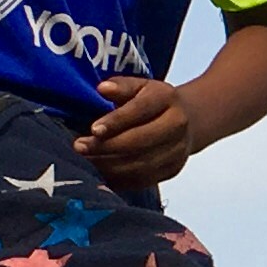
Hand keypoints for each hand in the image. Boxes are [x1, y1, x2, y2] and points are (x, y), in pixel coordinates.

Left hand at [75, 73, 194, 186]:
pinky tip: (100, 174)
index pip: (140, 109)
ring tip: (85, 162)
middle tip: (80, 147)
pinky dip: (119, 179)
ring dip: (109, 165)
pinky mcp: (172, 170)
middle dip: (107, 146)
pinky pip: (143, 180)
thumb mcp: (139, 86)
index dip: (116, 121)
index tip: (93, 129)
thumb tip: (103, 88)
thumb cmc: (152, 101)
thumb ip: (121, 86)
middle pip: (140, 140)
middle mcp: (177, 124)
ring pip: (141, 164)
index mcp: (167, 98)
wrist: (187, 120)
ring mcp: (177, 150)